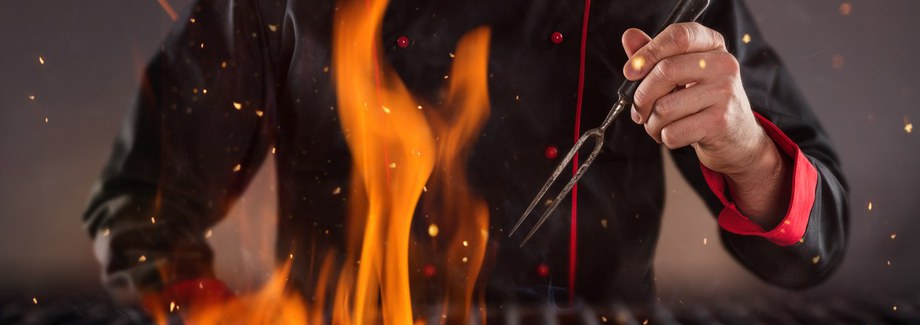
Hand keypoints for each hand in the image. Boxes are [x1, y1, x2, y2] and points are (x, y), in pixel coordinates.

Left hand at [621, 23, 789, 225]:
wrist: (736, 136)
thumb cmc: (702, 100)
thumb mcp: (682, 72)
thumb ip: (655, 55)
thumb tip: (629, 37)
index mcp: (712, 45)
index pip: (678, 36)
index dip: (648, 52)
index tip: (630, 72)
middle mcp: (723, 64)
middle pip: (665, 72)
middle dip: (641, 96)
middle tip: (639, 109)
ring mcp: (724, 93)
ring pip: (664, 107)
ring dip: (651, 122)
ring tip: (658, 124)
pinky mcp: (720, 122)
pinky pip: (672, 132)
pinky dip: (663, 137)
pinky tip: (673, 134)